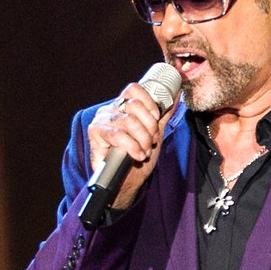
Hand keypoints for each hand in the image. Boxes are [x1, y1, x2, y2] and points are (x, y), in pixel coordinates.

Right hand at [87, 83, 176, 208]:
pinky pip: (118, 135)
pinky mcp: (95, 133)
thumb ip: (163, 114)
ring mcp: (101, 120)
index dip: (149, 103)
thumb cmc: (138, 157)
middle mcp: (110, 110)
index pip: (134, 89)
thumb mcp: (155, 133)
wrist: (127, 181)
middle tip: (151, 142)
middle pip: (134, 105)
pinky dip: (132, 147)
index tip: (156, 120)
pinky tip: (136, 155)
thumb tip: (175, 96)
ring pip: (129, 120)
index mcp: (122, 106)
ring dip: (142, 139)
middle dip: (149, 127)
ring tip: (144, 151)